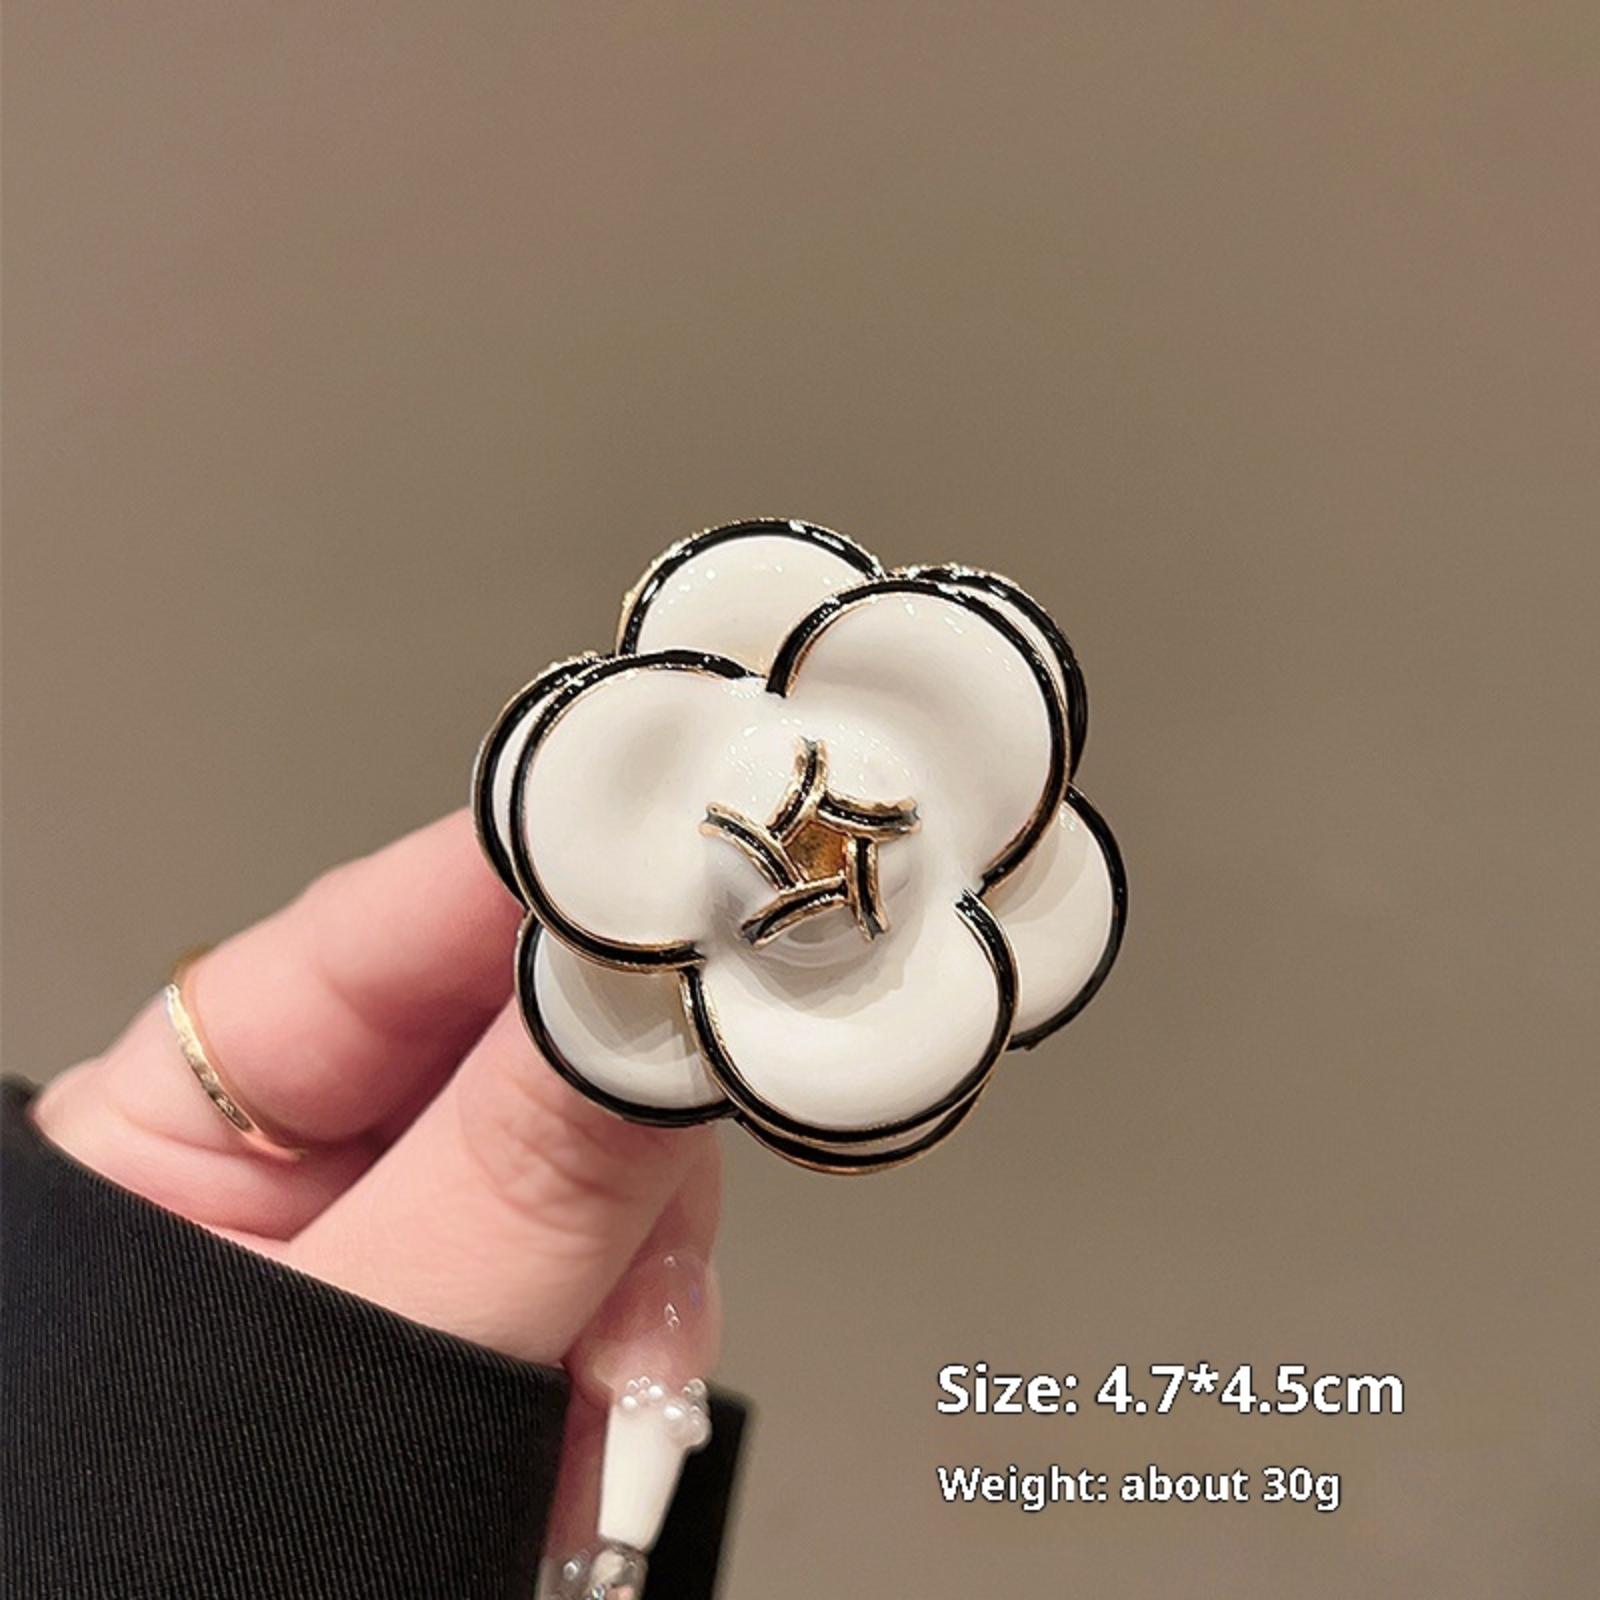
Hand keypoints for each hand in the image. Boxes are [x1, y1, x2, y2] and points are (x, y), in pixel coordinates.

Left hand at [31, 810, 719, 1368]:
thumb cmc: (150, 1565)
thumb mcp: (327, 1387)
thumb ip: (501, 1198)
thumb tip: (648, 1019)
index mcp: (194, 1125)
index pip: (387, 928)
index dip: (538, 878)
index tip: (681, 856)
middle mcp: (321, 1158)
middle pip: (535, 1036)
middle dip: (626, 1137)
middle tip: (672, 1206)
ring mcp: (427, 1229)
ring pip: (610, 1154)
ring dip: (645, 1279)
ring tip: (607, 1412)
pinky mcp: (508, 1305)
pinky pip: (624, 1264)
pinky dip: (645, 1347)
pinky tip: (608, 1427)